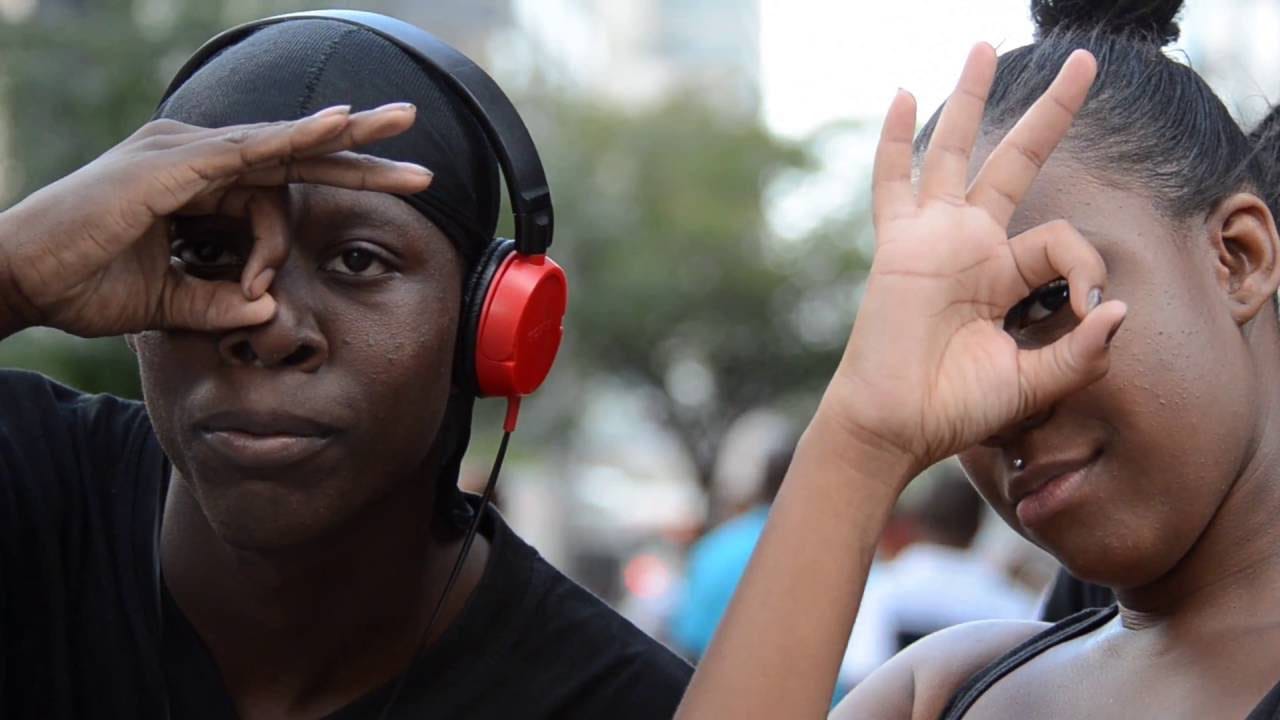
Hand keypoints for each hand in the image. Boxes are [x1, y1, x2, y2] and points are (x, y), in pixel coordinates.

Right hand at [0, 103, 433, 337]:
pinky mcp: (172, 164)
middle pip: (292, 147)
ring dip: (343, 136)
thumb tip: (267, 309)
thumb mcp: (169, 300)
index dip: (307, 215)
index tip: (279, 276)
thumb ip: (219, 300)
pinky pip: (248, 148)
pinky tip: (338, 127)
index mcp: (196, 182)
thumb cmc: (85, 285)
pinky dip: (294, 138)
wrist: (22, 280)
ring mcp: (183, 153)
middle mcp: (195, 157)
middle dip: (355, 144)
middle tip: (412, 130)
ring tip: (400, 124)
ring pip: (280, 142)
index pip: (276, 182)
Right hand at [824, 44, 1126, 476]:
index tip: (1089, 308)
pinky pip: (893, 183)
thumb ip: (1080, 353)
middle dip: (1051, 113)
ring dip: (972, 99)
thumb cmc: (955, 410)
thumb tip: (1118, 309)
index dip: (1087, 265)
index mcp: (1007, 277)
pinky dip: (896, 142)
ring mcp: (934, 239)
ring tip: (984, 46)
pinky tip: (905, 96)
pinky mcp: (900, 245)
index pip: (1062, 242)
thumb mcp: (1035, 383)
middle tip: (1084, 61)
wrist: (895, 426)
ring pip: (954, 153)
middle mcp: (972, 246)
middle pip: (1016, 162)